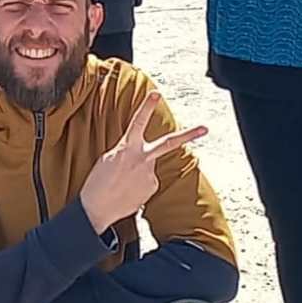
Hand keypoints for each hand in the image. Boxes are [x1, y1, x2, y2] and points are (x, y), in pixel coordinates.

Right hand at [79, 95, 207, 233]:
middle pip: (169, 143)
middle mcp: (142, 159)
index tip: (156, 94)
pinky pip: (148, 183)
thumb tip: (138, 155)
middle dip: (189, 134)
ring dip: (138, 175)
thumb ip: (126, 151)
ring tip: (122, 185)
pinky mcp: (152, 187)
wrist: (96, 208)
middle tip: (205, 128)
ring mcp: (150, 174)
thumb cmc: (97, 183)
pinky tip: (127, 192)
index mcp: (126, 147)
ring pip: (149, 168)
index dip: (147, 106)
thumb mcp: (108, 159)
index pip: (138, 121)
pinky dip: (139, 187)